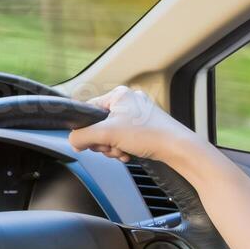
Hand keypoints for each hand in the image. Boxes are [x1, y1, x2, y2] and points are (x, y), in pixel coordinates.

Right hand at [67, 86, 202, 166]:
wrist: (177, 148)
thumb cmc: (149, 134)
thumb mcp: (107, 134)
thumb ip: (82, 136)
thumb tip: (72, 141)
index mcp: (118, 94)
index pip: (88, 110)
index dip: (86, 129)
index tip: (89, 141)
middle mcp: (128, 101)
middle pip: (98, 125)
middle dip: (102, 141)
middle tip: (111, 146)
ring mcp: (137, 115)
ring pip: (110, 134)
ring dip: (112, 147)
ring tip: (122, 151)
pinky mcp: (144, 128)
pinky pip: (122, 138)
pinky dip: (122, 148)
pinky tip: (128, 153)